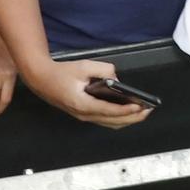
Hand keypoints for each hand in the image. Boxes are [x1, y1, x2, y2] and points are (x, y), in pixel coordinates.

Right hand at [26, 58, 151, 127]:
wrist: (42, 80)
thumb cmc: (62, 73)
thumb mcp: (84, 66)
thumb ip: (104, 70)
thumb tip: (117, 80)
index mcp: (83, 104)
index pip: (109, 111)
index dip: (126, 110)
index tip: (140, 106)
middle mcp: (84, 114)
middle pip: (113, 121)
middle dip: (132, 118)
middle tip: (148, 110)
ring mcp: (83, 117)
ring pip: (110, 124)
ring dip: (127, 120)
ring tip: (142, 112)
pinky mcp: (84, 114)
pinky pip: (105, 120)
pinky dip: (118, 118)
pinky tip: (128, 112)